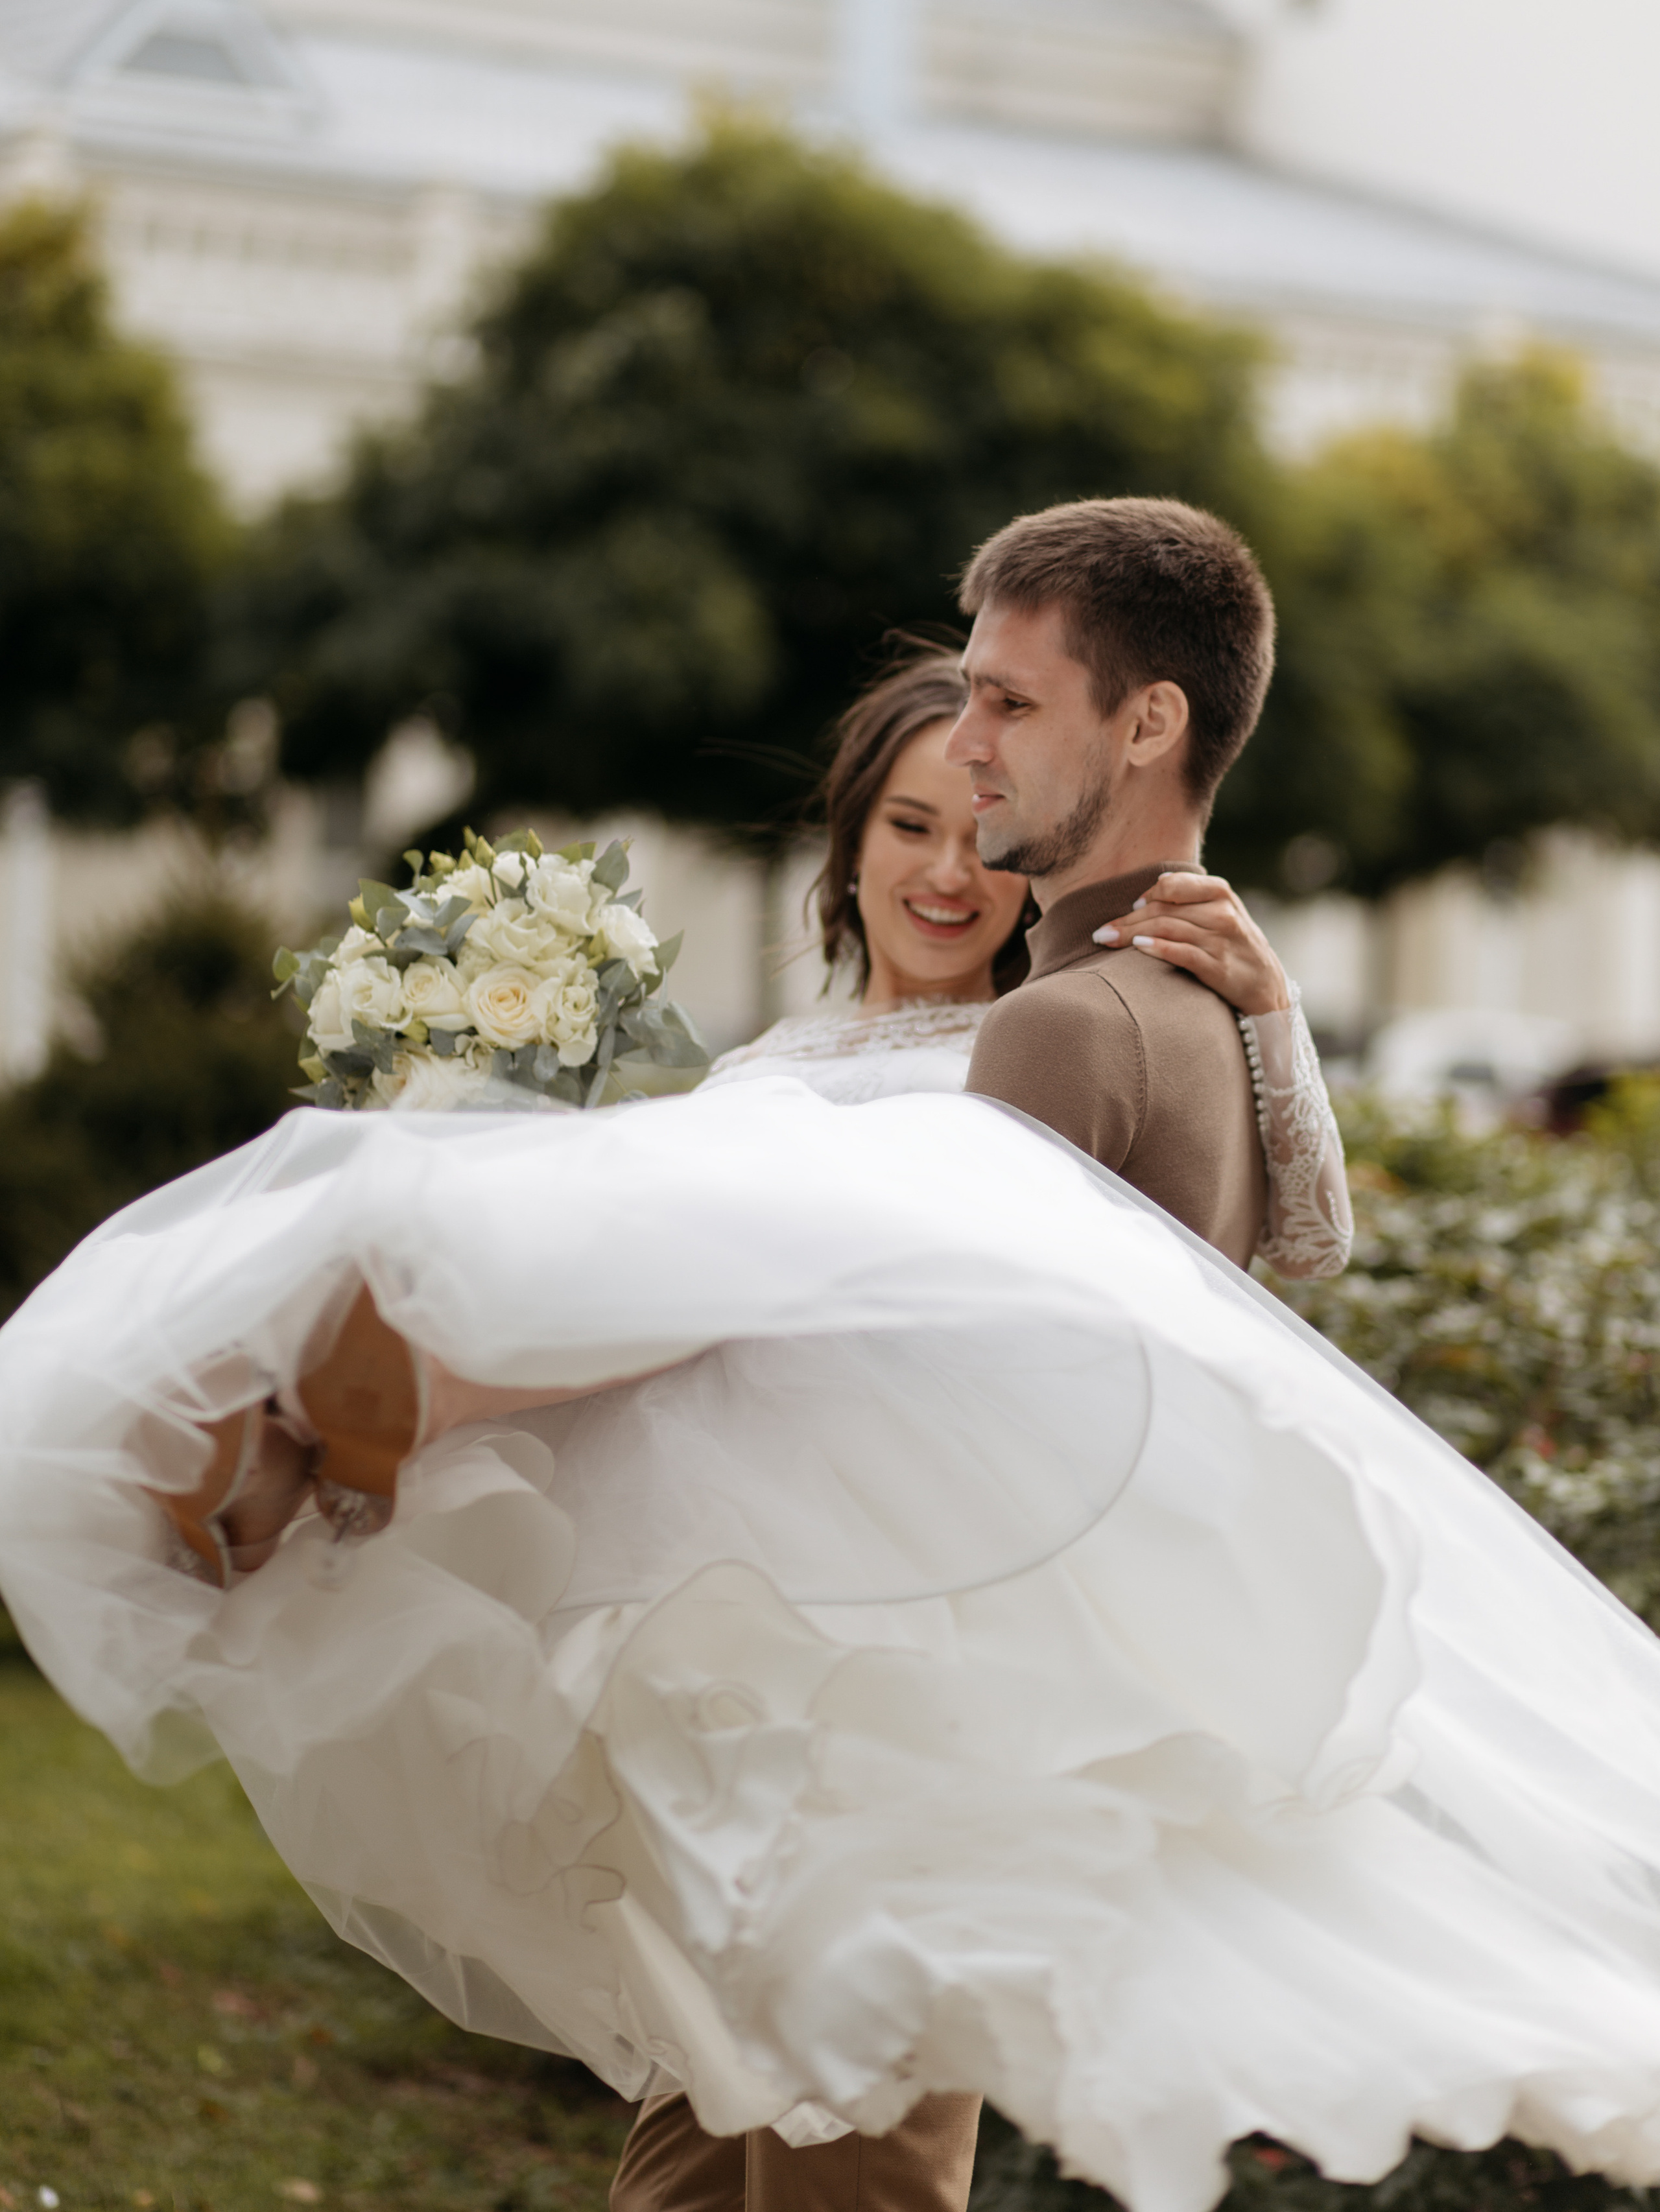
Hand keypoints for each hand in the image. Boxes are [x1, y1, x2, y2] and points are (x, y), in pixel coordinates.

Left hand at [1093, 872, 1289, 1017]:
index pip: (1171, 885)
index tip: (1130, 908)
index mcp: (1220, 892)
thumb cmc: (1235, 946)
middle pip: (1163, 910)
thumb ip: (1191, 899)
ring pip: (1167, 929)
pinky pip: (1183, 954)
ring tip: (1107, 940)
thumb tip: (1150, 891)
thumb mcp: (1221, 913)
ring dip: (1131, 935)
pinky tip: (1137, 949)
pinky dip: (1158, 949)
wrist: (1267, 986)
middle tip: (1100, 932)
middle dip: (1127, 920)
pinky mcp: (1218, 968)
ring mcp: (1221, 940)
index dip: (1146, 895)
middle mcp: (1222, 913)